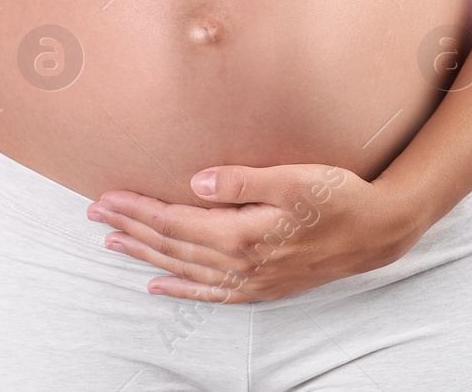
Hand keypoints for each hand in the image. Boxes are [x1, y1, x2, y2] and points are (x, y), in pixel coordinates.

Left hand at [87, 163, 422, 302]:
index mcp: (242, 233)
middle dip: (130, 228)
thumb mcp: (293, 177)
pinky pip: (210, 293)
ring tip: (112, 243)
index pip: (174, 221)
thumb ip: (242, 180)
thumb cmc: (338, 196)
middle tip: (94, 215)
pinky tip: (157, 284)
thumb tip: (194, 182)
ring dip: (145, 254)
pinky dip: (180, 288)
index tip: (107, 196)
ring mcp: (251, 279)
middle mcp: (240, 263)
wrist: (377, 232)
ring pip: (184, 268)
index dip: (138, 209)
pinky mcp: (262, 286)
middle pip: (171, 245)